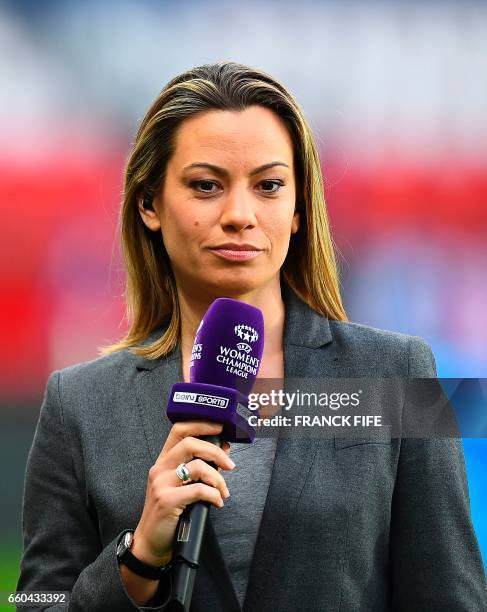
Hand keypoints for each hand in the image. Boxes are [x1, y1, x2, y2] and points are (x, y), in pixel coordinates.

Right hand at [132, 421, 234, 566]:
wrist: (150, 543)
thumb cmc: (169, 513)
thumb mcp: (180, 485)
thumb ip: (198, 467)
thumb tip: (223, 450)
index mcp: (163, 461)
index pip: (179, 430)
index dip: (201, 424)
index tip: (219, 428)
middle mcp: (160, 468)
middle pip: (190, 443)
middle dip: (215, 451)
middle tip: (229, 464)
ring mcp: (161, 484)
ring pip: (197, 466)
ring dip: (218, 479)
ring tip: (223, 491)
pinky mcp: (167, 500)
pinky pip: (199, 490)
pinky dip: (214, 495)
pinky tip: (217, 503)